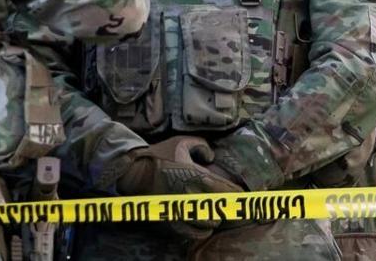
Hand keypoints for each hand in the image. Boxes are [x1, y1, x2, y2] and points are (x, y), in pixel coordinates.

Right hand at [117, 136, 242, 239]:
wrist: (133, 171)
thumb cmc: (158, 155)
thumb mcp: (180, 142)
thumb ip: (201, 145)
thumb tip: (211, 156)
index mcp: (199, 177)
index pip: (229, 192)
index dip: (238, 195)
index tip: (241, 195)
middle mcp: (194, 196)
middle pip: (223, 211)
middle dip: (226, 208)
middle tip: (227, 205)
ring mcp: (183, 211)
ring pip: (210, 224)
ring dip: (214, 219)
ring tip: (213, 214)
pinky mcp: (173, 221)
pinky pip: (194, 233)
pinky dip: (202, 231)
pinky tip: (203, 226)